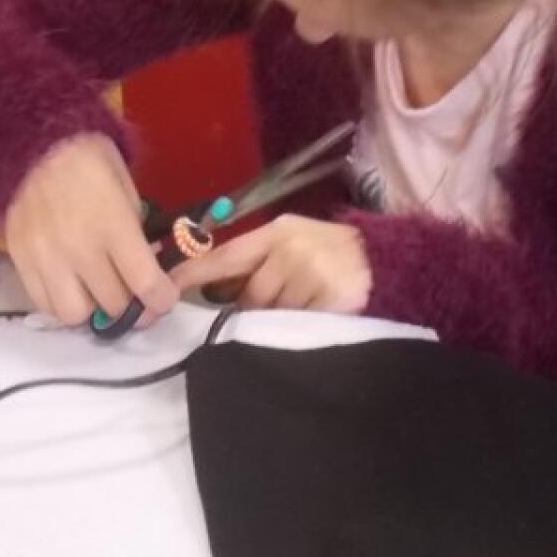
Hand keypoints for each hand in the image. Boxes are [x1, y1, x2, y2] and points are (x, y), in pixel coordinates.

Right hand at [3, 133, 178, 325]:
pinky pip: (43, 304)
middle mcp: (79, 249)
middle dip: (131, 303)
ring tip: (99, 291)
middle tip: (134, 291)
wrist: (34, 144)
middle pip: (113, 305)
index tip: (164, 296)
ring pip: (76, 315)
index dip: (162, 299)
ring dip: (94, 308)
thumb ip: (137, 233)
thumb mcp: (128, 191)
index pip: (145, 284)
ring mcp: (46, 258)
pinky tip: (72, 287)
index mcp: (113, 225)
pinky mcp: (20, 261)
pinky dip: (62, 303)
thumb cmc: (90, 161)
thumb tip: (146, 269)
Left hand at [170, 215, 370, 313]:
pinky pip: (301, 323)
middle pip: (250, 295)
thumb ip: (259, 264)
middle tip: (288, 302)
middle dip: (259, 307)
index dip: (194, 274)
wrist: (390, 262)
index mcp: (277, 233)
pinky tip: (323, 312)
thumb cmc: (334, 256)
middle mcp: (290, 247)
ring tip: (310, 305)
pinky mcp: (330, 292)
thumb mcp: (294, 247)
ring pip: (275, 312)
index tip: (166, 289)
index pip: (225, 256)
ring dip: (285, 318)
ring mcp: (311, 269)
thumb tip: (216, 293)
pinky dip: (307, 323)